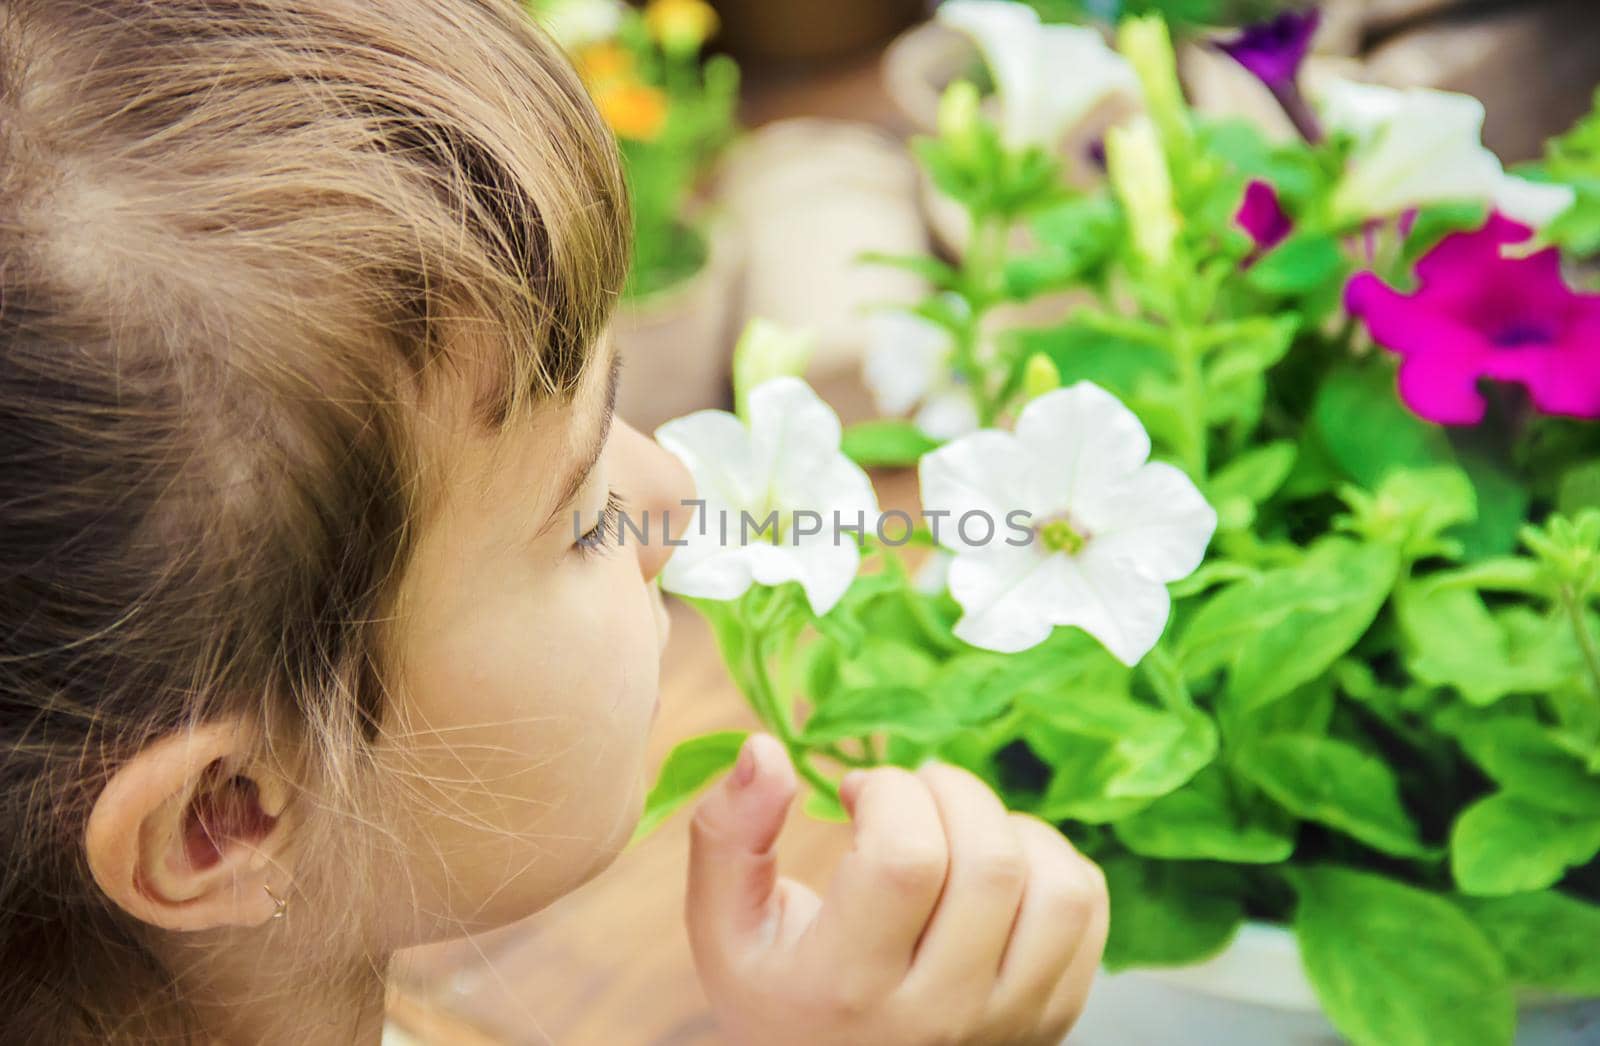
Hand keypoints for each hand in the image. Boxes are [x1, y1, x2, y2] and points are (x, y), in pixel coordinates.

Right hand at [684, 734, 1107, 1045]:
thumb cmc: (779, 993)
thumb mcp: (726, 926)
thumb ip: (729, 835)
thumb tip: (765, 748)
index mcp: (847, 986)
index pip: (905, 860)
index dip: (890, 793)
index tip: (860, 793)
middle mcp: (937, 1015)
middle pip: (988, 864)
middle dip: (949, 792)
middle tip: (909, 796)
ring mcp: (1006, 1022)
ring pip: (1055, 889)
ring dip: (1009, 826)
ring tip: (957, 827)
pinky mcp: (1050, 1019)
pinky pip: (1086, 914)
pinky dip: (1052, 862)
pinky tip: (996, 866)